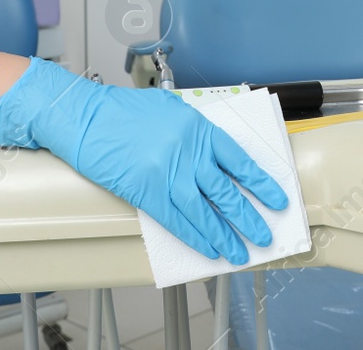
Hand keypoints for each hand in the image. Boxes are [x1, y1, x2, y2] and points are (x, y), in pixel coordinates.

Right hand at [0, 58, 288, 263]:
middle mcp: (188, 152)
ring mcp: (167, 173)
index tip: (276, 199)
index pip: (239, 161)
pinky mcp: (145, 191)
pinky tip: (208, 248)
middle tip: (264, 234)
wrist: (86, 117)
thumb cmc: (124, 111)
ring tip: (240, 251)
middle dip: (248, 216)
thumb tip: (215, 158)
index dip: (260, 183)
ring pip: (204, 211)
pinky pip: (176, 220)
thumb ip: (196, 134)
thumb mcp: (171, 111)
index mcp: (199, 129)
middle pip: (225, 191)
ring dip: (224, 234)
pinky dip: (194, 236)